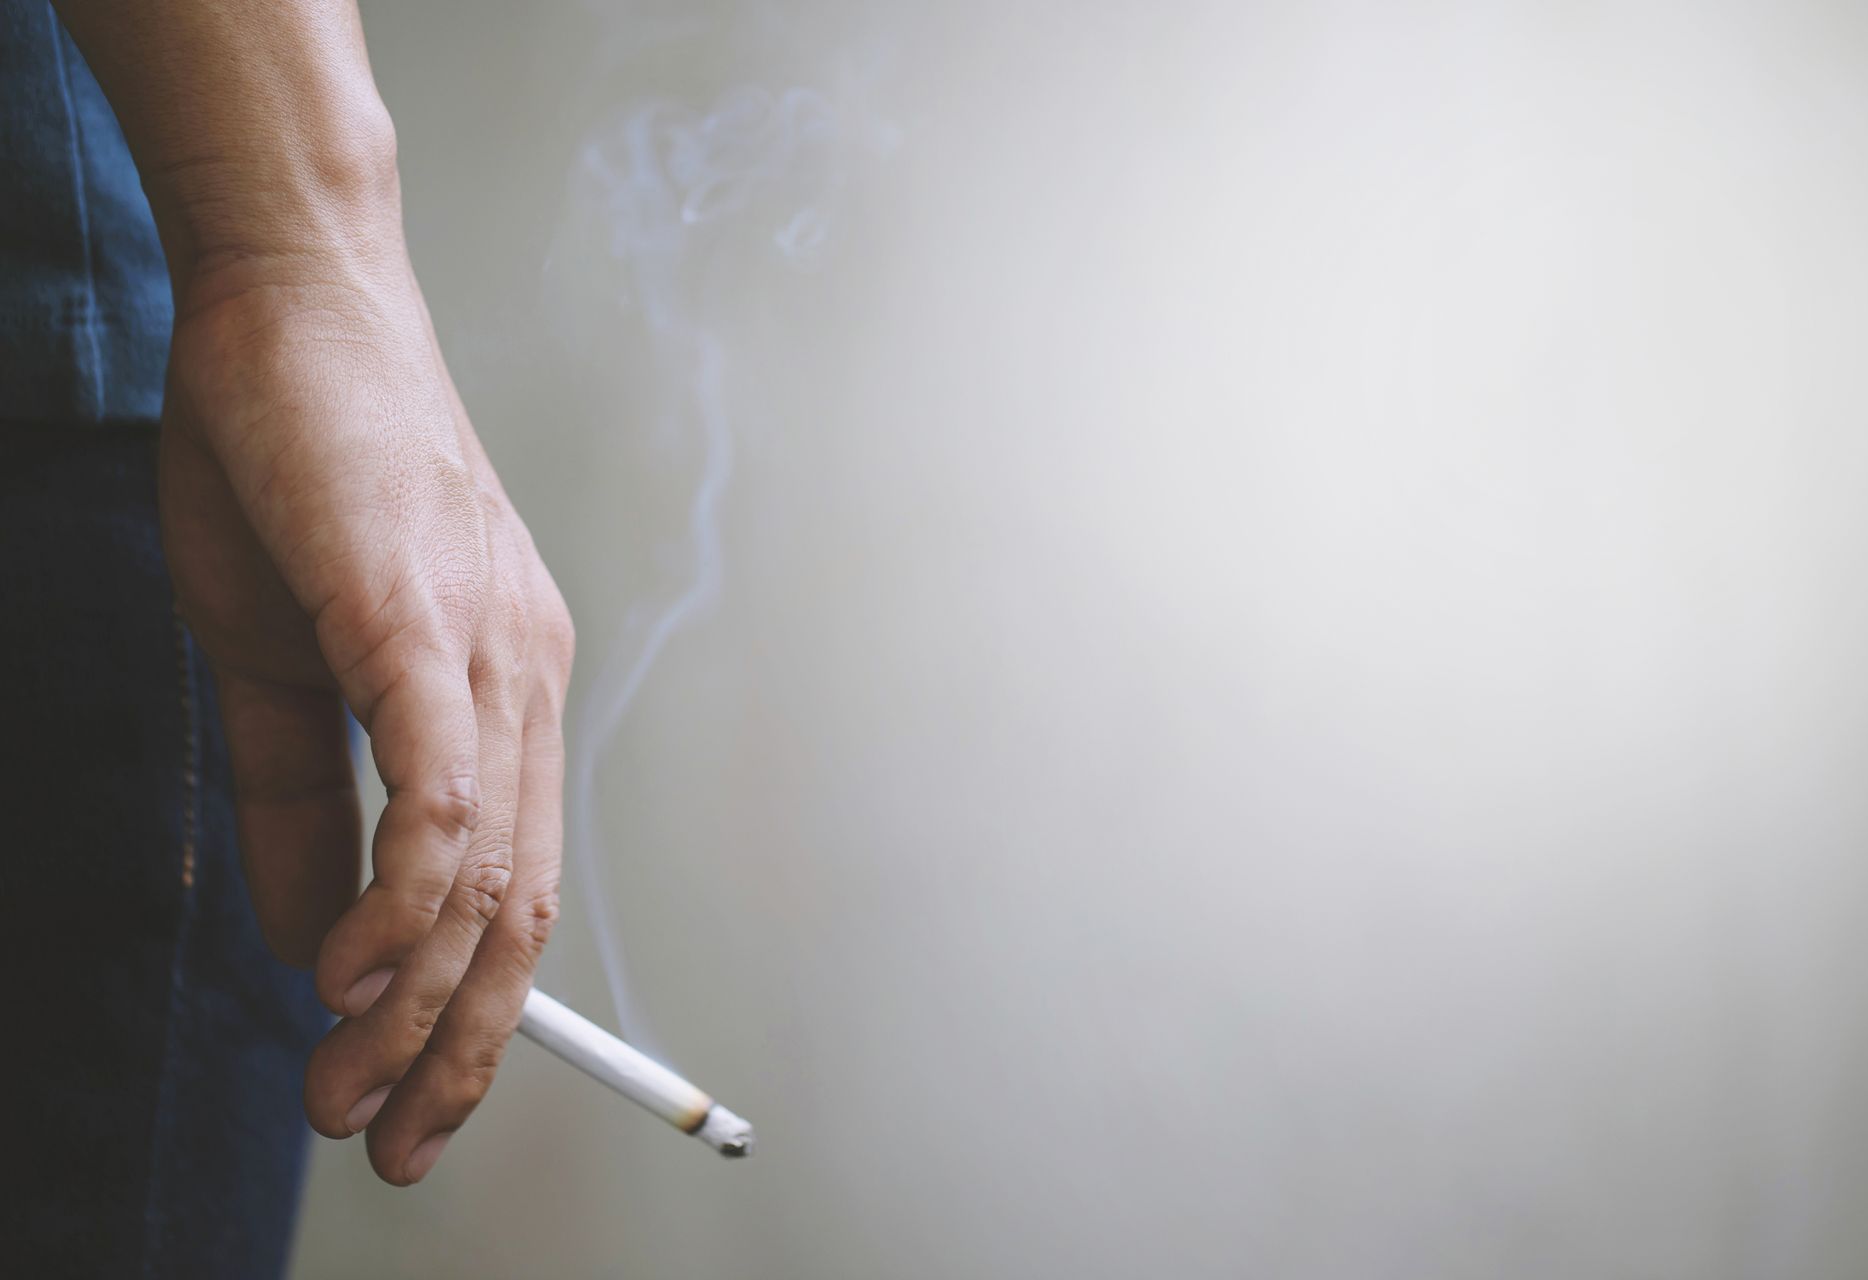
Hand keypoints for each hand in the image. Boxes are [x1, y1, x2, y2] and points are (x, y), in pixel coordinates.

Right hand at [158, 232, 574, 1184]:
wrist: (288, 310)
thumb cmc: (293, 480)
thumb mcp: (283, 670)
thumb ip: (305, 808)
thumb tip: (312, 942)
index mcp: (508, 697)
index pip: (516, 891)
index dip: (476, 1019)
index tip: (418, 1108)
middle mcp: (526, 681)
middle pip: (517, 910)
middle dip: (456, 1048)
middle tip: (386, 1143)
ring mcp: (489, 645)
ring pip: (484, 868)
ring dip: (416, 1001)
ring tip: (344, 1088)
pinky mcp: (420, 608)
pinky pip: (436, 778)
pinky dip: (403, 891)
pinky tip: (352, 973)